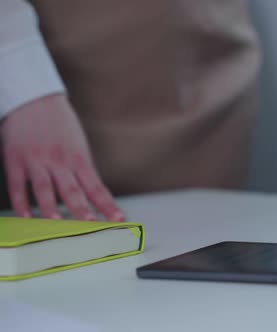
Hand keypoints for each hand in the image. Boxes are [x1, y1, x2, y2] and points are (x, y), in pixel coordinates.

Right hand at [0, 94, 124, 220]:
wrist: (35, 99)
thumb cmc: (60, 124)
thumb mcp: (79, 146)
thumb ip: (83, 171)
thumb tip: (94, 195)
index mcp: (79, 160)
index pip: (96, 188)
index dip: (107, 205)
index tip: (118, 219)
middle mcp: (60, 162)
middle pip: (73, 190)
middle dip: (82, 209)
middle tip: (91, 225)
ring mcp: (37, 161)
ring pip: (45, 189)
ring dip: (51, 208)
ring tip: (57, 223)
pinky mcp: (15, 160)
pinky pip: (18, 185)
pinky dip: (21, 202)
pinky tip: (26, 216)